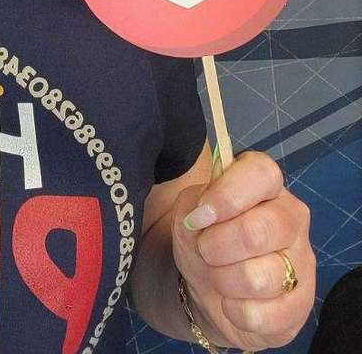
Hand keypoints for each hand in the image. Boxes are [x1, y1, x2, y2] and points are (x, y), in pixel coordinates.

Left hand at [171, 150, 315, 350]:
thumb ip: (195, 203)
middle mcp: (291, 219)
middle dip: (217, 246)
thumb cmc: (203, 237)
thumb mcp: (188, 212)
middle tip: (205, 250)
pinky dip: (235, 311)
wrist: (208, 287)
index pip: (262, 174)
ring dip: (224, 281)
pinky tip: (233, 302)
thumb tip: (204, 214)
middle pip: (258, 231)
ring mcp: (301, 263)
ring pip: (261, 278)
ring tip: (218, 276)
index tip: (201, 215)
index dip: (228, 194)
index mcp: (266, 186)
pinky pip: (262, 315)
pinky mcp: (299, 306)